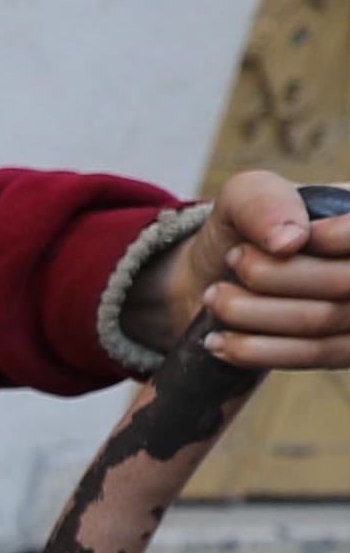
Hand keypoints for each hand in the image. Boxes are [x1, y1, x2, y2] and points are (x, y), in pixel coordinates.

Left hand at [147, 166, 349, 371]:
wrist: (217, 277)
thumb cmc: (243, 230)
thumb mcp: (244, 196)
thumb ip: (265, 199)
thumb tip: (290, 241)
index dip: (327, 238)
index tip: (274, 240)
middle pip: (344, 281)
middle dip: (272, 275)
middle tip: (232, 259)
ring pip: (322, 320)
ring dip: (253, 312)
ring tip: (214, 297)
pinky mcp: (345, 351)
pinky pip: (312, 355)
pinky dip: (257, 349)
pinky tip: (219, 342)